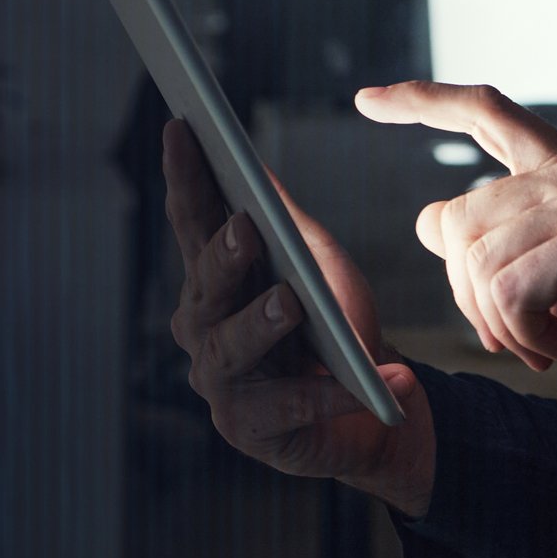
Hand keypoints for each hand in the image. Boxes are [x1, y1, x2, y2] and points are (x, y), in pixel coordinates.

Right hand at [162, 120, 434, 514]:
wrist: (374, 412)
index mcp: (215, 281)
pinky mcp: (250, 430)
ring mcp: (221, 382)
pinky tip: (364, 381)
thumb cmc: (338, 332)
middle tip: (246, 227)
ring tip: (289, 303)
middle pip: (205, 286)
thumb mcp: (316, 266)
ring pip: (231, 347)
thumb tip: (254, 163)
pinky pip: (287, 407)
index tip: (182, 127)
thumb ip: (284, 221)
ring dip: (260, 322)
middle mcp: (203, 328)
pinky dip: (327, 394)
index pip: (193, 223)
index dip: (185, 177)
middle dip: (223, 256)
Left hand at [355, 81, 556, 425]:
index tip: (367, 98)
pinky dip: (522, 337)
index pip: (485, 112)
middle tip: (520, 332)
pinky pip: (502, 294)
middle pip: (457, 220)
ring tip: (554, 338)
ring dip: (502, 323)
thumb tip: (429, 219)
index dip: (423, 101)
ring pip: (474, 261)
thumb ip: (501, 233)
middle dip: (467, 293)